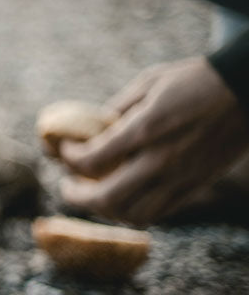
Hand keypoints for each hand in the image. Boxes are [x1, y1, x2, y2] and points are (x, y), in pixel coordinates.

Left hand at [58, 58, 248, 224]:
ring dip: (104, 209)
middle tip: (67, 185)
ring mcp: (181, 177)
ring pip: (132, 213)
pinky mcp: (196, 185)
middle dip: (77, 195)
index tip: (63, 150)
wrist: (248, 89)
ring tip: (92, 194)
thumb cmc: (196, 80)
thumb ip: (117, 110)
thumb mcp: (149, 83)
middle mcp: (162, 160)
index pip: (92, 160)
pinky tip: (123, 197)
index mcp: (146, 130)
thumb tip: (90, 131)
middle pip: (106, 198)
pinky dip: (133, 211)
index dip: (68, 158)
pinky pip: (158, 212)